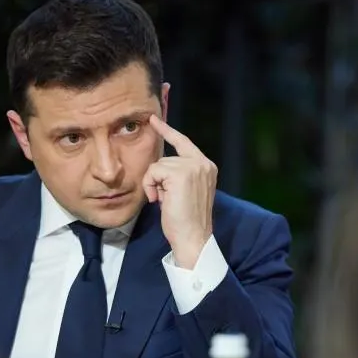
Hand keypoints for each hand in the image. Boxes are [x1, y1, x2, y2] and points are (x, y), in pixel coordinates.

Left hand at [145, 115, 216, 268]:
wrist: (193, 238)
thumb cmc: (186, 220)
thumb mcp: (186, 191)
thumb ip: (179, 175)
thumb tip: (160, 166)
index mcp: (207, 167)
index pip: (184, 142)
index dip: (168, 131)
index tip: (154, 120)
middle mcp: (203, 163)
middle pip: (165, 158)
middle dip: (158, 179)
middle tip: (163, 198)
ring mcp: (193, 167)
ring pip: (157, 165)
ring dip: (154, 185)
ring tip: (164, 202)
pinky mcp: (180, 174)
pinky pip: (153, 172)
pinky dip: (150, 186)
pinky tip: (159, 201)